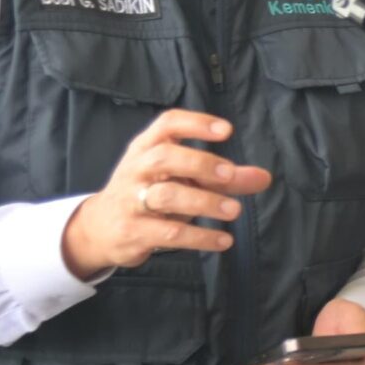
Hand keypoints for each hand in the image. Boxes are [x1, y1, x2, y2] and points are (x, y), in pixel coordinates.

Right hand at [60, 110, 273, 278]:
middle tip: (230, 175)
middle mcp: (136, 170)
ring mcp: (131, 201)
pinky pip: (169, 233)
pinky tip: (224, 240)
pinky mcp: (134, 232)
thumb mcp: (182, 181)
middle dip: (200, 163)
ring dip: (204, 202)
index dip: (196, 123)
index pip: (167, 124)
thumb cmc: (149, 195)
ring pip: (166, 196)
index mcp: (146, 148)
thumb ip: (224, 179)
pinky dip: (200, 237)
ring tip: (234, 210)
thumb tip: (264, 178)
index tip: (227, 130)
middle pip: (164, 157)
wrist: (100, 229)